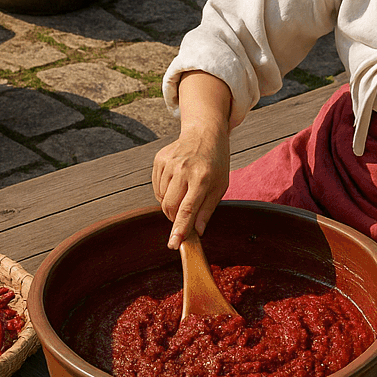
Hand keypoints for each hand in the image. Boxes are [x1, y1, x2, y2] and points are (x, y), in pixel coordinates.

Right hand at [152, 120, 229, 248]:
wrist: (204, 133)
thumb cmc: (215, 161)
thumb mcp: (220, 185)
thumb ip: (208, 210)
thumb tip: (198, 231)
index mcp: (202, 177)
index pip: (187, 209)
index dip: (179, 229)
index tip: (174, 243)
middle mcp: (183, 169)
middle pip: (170, 207)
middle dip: (175, 218)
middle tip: (185, 215)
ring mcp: (169, 163)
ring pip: (162, 198)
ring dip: (170, 204)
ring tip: (184, 192)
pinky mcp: (159, 159)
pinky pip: (156, 187)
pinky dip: (164, 192)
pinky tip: (176, 183)